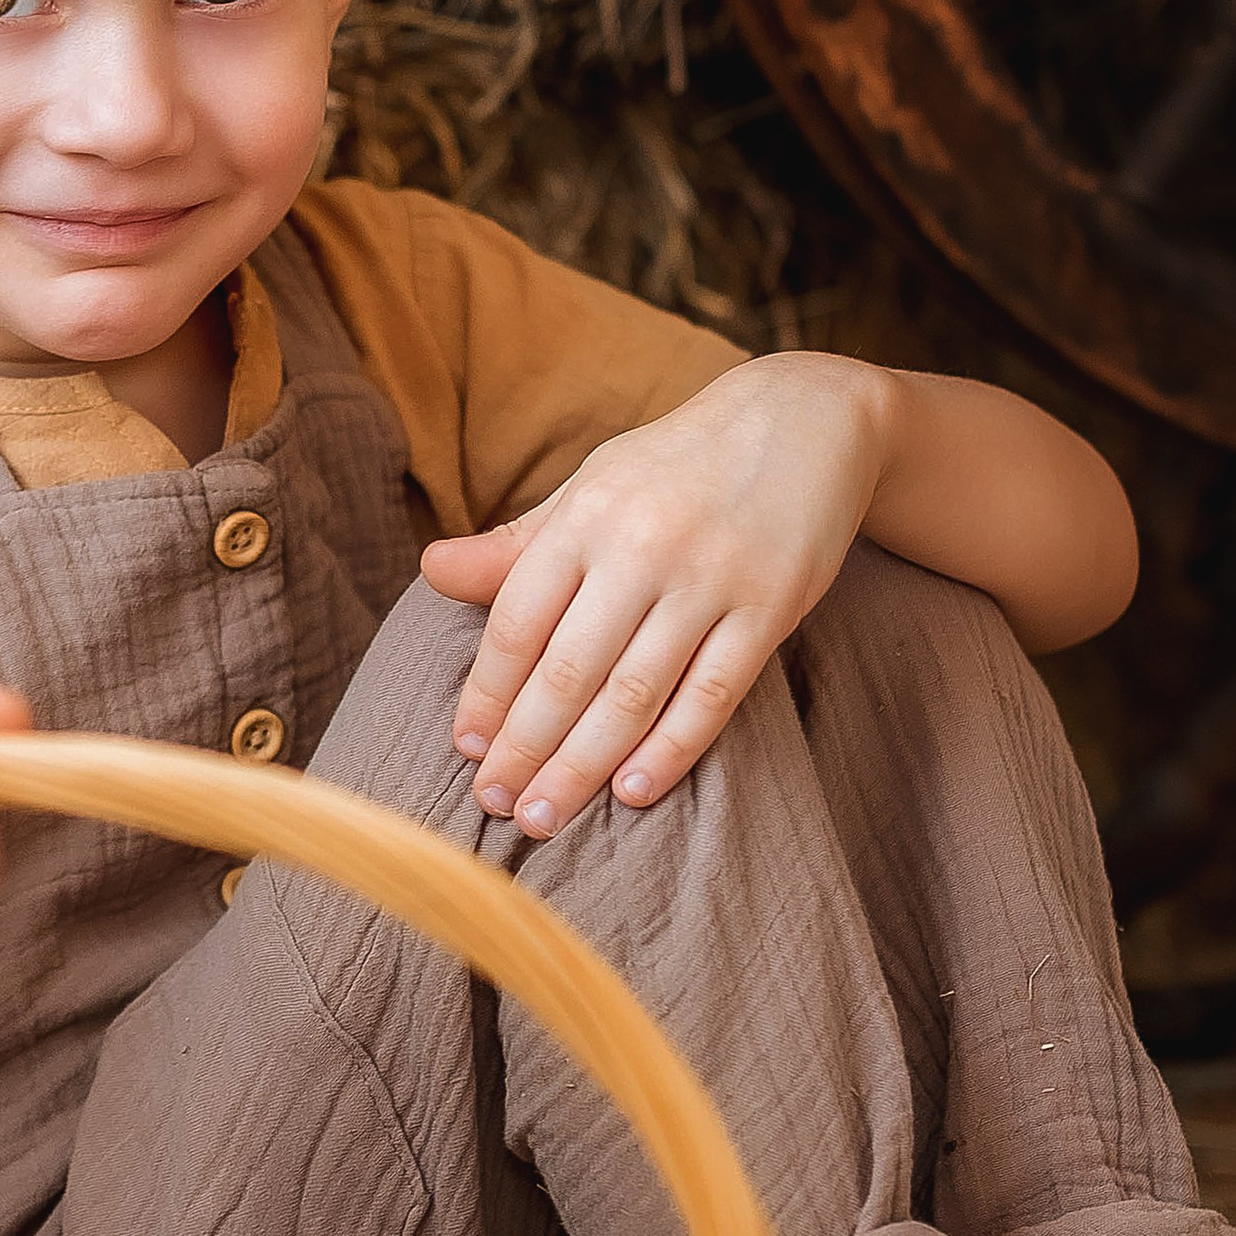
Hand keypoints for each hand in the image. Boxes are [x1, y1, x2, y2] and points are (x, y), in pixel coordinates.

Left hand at [420, 354, 892, 835]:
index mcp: (586, 516)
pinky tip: (631, 791)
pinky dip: (671, 749)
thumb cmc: (676, 467)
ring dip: (584, 765)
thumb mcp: (591, 487)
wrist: (805, 420)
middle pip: (569, 670)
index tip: (467, 749)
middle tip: (496, 804)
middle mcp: (643, 547)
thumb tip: (430, 570)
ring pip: (635, 693)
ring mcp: (710, 579)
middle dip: (526, 747)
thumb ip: (517, 545)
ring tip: (545, 815)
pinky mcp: (770, 607)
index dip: (488, 692)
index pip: (519, 621)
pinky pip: (712, 694)